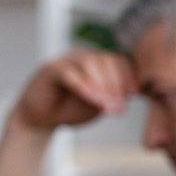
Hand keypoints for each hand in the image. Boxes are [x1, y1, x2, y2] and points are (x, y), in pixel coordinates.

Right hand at [12, 49, 135, 133]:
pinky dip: (83, 86)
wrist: (41, 119)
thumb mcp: (98, 104)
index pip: (117, 61)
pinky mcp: (50, 68)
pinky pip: (69, 73)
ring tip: (108, 106)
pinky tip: (93, 100)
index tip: (134, 94)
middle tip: (120, 106)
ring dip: (102, 86)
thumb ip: (112, 97)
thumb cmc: (71, 109)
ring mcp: (65, 60)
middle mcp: (82, 56)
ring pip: (89, 63)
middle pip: (105, 60)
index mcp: (96, 63)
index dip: (127, 76)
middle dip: (116, 84)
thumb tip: (132, 93)